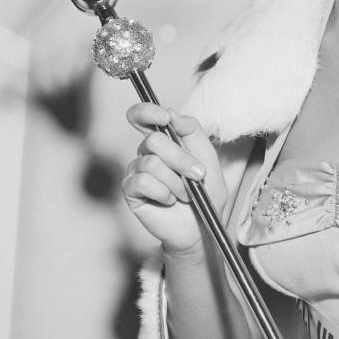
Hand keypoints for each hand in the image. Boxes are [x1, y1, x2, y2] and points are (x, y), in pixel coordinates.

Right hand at [122, 104, 227, 255]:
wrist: (201, 227)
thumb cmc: (205, 193)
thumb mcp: (208, 158)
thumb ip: (193, 132)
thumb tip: (172, 114)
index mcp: (164, 141)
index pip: (143, 116)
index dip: (148, 112)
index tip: (164, 118)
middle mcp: (147, 153)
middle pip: (154, 141)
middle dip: (181, 160)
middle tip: (197, 176)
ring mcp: (136, 171)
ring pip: (151, 164)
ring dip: (176, 182)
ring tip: (184, 194)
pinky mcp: (130, 191)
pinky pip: (142, 182)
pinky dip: (163, 193)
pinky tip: (169, 201)